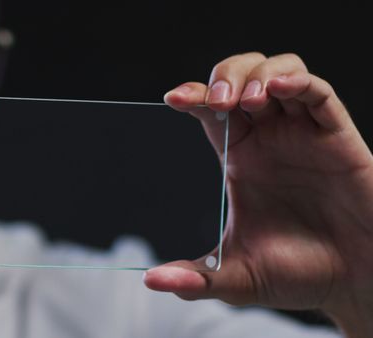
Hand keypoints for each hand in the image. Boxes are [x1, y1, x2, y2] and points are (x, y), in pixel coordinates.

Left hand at [144, 52, 372, 336]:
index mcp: (242, 158)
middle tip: (218, 103)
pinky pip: (318, 93)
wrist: (354, 284)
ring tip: (246, 101)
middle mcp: (269, 138)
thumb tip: (151, 281)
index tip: (173, 99)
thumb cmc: (299, 275)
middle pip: (241, 76)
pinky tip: (278, 89)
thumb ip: (195, 278)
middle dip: (224, 77)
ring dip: (258, 74)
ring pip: (279, 70)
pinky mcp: (336, 136)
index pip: (211, 112)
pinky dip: (298, 82)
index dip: (194, 97)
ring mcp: (303, 133)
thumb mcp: (236, 278)